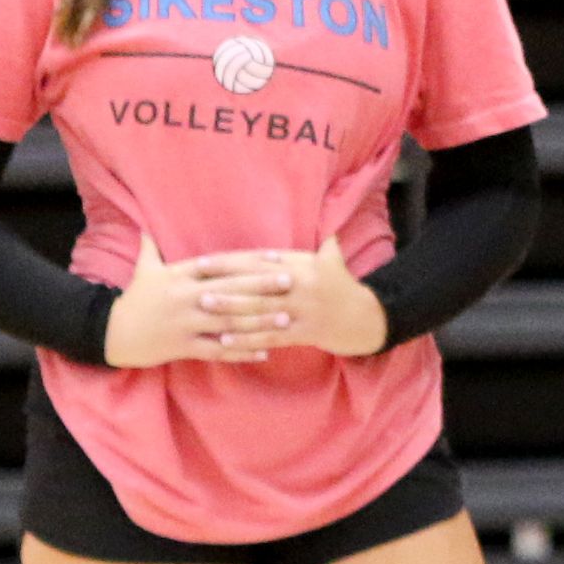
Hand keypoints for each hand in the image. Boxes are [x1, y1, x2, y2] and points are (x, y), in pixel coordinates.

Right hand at [104, 236, 304, 367]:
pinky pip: (216, 350)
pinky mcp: (181, 346)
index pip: (221, 264)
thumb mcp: (144, 271)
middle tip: (291, 282)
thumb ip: (151, 247)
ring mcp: (184, 322)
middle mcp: (185, 297)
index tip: (276, 257)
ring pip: (227, 321)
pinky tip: (263, 352)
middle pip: (229, 290)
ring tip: (285, 319)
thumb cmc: (135, 299)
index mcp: (180, 275)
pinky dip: (240, 352)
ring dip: (258, 321)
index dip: (250, 261)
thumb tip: (146, 223)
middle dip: (262, 286)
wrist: (109, 332)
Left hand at [217, 235, 392, 359]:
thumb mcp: (331, 261)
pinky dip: (247, 339)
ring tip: (205, 313)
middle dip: (224, 288)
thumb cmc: (342, 287)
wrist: (369, 317)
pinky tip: (226, 340)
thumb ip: (311, 243)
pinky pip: (271, 337)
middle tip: (195, 290)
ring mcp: (303, 311)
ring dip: (231, 313)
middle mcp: (301, 285)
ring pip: (261, 312)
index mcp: (302, 265)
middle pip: (256, 287)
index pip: (258, 262)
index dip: (229, 263)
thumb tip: (304, 222)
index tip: (202, 263)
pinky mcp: (305, 333)